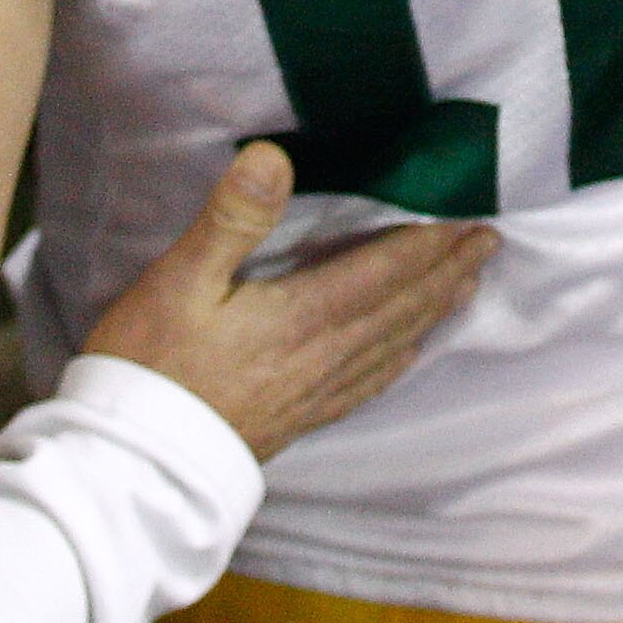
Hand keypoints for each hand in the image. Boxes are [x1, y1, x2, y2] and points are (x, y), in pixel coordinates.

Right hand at [82, 140, 494, 462]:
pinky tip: (407, 353)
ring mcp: (313, 392)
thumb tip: (274, 157)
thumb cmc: (149, 366)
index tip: (470, 216)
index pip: (384, 271)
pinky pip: (365, 383)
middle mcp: (322, 355)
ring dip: (433, 309)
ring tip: (466, 284)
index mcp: (302, 316)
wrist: (135, 465)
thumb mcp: (178, 279)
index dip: (430, 242)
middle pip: (400, 306)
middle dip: (446, 270)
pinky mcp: (297, 418)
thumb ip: (232, 219)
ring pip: (391, 343)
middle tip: (487, 242)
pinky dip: (398, 358)